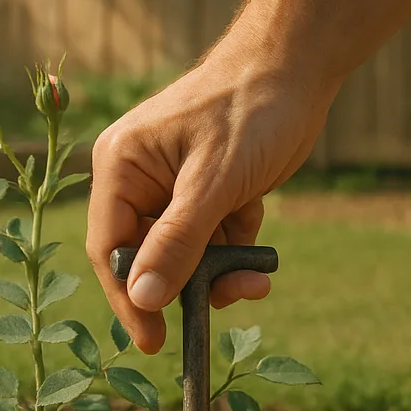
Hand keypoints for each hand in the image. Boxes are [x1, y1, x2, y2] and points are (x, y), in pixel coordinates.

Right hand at [84, 56, 334, 353]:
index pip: (112, 250)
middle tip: (231, 301)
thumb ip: (177, 243)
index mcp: (122, 167)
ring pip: (189, 256)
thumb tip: (142, 298)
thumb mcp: (212, 185)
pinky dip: (239, 253)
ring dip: (222, 273)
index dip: (131, 298)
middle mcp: (142, 179)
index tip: (154, 341)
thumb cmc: (248, 112)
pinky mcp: (213, 192)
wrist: (299, 69)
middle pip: (152, 258)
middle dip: (190, 284)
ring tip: (258, 279)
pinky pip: (217, 242)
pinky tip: (263, 256)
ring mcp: (178, 187)